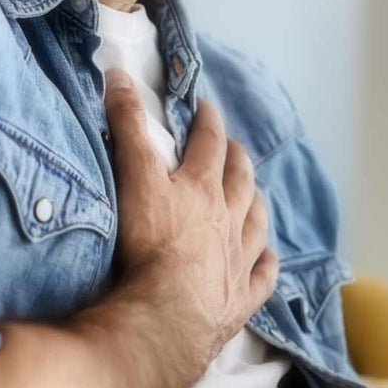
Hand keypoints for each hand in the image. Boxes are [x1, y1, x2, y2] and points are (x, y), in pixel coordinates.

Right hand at [103, 69, 277, 374]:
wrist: (168, 315)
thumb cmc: (149, 245)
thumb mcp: (134, 177)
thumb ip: (128, 126)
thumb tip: (119, 72)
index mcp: (201, 188)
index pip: (209, 144)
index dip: (208, 122)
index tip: (207, 107)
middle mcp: (227, 219)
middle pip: (240, 181)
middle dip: (237, 159)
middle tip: (235, 148)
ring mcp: (239, 260)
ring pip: (256, 224)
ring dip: (256, 205)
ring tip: (256, 195)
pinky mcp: (241, 299)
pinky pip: (262, 276)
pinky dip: (266, 264)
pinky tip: (268, 258)